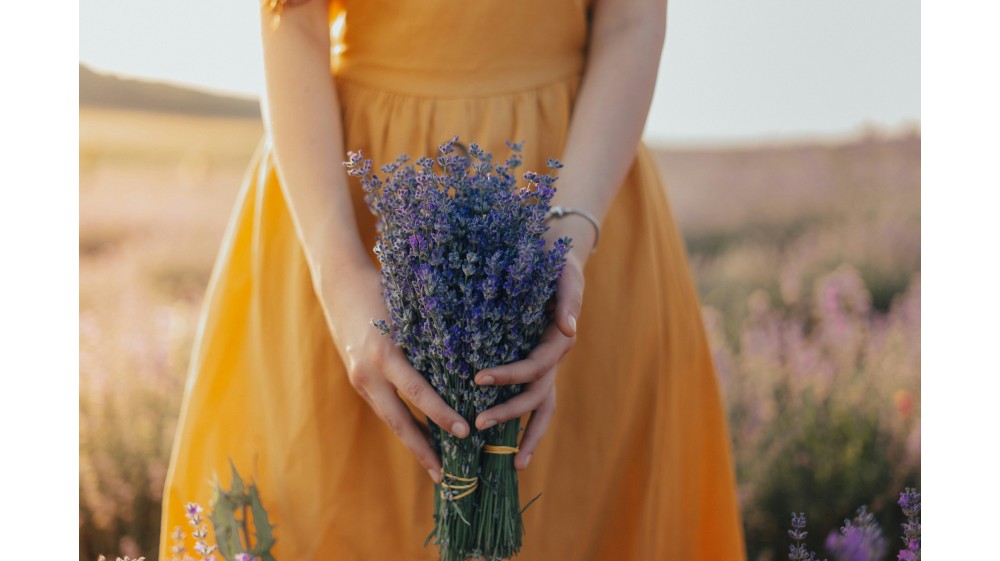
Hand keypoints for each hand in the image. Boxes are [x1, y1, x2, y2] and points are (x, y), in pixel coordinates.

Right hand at [325, 264, 468, 483]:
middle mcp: (369, 372)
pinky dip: (405, 424)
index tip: (464, 431)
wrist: (338, 284)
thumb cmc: (383, 288)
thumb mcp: (407, 310)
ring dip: (414, 443)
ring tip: (437, 468)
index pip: (417, 391)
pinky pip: (385, 408)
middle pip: (399, 420)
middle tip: (447, 473)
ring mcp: (360, 379)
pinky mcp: (359, 380)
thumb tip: (469, 361)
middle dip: (423, 449)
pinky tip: (424, 439)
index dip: (440, 414)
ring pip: (391, 419)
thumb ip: (430, 336)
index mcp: (385, 353)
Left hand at [472, 232, 587, 469]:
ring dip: (526, 436)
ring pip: (541, 409)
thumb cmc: (556, 265)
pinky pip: (535, 405)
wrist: (556, 261)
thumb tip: (570, 328)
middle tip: (479, 424)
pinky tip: (510, 452)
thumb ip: (569, 298)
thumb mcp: (566, 275)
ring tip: (514, 465)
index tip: (478, 377)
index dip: (510, 374)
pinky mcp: (537, 370)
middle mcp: (554, 360)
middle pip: (536, 395)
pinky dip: (526, 429)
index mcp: (557, 340)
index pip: (535, 365)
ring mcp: (548, 369)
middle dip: (509, 412)